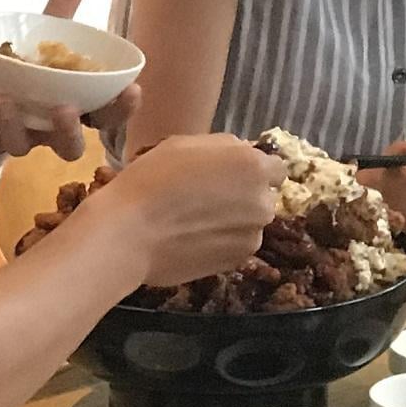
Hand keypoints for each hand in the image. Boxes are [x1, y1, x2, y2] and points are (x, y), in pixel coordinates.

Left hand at [0, 0, 137, 163]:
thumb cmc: (30, 71)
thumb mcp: (47, 37)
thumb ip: (65, 8)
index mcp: (77, 108)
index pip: (108, 117)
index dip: (123, 109)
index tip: (132, 90)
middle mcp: (50, 130)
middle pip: (70, 146)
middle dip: (70, 132)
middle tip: (66, 109)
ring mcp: (17, 136)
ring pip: (22, 145)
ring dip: (15, 124)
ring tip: (7, 100)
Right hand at [85, 134, 284, 287]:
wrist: (130, 232)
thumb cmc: (151, 179)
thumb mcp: (186, 143)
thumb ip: (224, 148)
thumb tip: (241, 154)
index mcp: (253, 166)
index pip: (276, 168)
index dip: (253, 170)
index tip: (230, 175)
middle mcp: (262, 201)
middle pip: (264, 196)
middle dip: (244, 196)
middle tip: (207, 199)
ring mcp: (253, 236)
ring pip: (251, 223)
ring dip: (234, 221)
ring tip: (196, 222)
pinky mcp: (237, 262)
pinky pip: (237, 245)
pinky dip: (222, 242)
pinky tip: (193, 239)